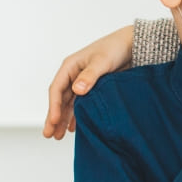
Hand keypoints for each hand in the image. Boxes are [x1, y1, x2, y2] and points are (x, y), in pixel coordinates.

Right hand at [43, 25, 133, 139]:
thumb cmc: (115, 48)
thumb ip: (89, 76)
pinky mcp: (93, 88)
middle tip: (49, 135)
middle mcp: (73, 75)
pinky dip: (76, 116)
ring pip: (69, 104)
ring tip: (58, 136)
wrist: (132, 45)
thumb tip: (76, 90)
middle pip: (60, 99)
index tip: (53, 121)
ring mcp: (82, 82)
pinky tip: (73, 127)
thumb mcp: (102, 61)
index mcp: (70, 66)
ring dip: (63, 119)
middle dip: (54, 117)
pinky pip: (80, 104)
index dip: (53, 107)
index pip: (56, 89)